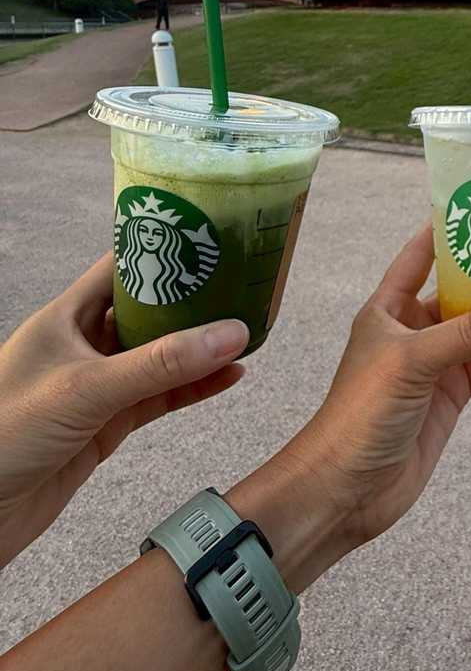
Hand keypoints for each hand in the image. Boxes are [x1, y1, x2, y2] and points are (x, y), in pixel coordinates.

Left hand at [0, 256, 247, 568]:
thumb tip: (230, 334)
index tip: (207, 237)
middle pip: (148, 311)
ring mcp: (98, 387)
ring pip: (160, 358)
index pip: (120, 267)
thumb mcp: (87, 388)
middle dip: (192, 300)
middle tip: (242, 282)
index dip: (160, 248)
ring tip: (247, 329)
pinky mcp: (107, 425)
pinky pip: (160, 398)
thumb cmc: (5, 434)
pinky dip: (195, 388)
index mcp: (66, 317)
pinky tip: (228, 378)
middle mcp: (83, 345)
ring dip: (200, 348)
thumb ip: (160, 365)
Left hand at [236, 227, 470, 588]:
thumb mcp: (411, 363)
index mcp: (387, 310)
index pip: (417, 257)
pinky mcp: (451, 396)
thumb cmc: (358, 415)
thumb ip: (467, 335)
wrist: (345, 489)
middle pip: (458, 290)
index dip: (443, 230)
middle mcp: (412, 332)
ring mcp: (435, 366)